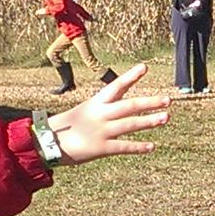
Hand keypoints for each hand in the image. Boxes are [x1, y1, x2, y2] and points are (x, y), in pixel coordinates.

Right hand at [47, 64, 167, 161]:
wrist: (46, 143)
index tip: (144, 67)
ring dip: (149, 121)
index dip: (130, 76)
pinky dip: (138, 147)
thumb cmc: (67, 126)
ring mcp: (101, 131)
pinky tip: (151, 146)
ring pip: (130, 124)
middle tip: (168, 100)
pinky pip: (123, 147)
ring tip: (166, 117)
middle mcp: (100, 114)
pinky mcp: (100, 148)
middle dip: (150, 102)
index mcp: (95, 103)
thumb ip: (105, 108)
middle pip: (129, 106)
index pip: (116, 86)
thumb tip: (125, 106)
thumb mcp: (85, 110)